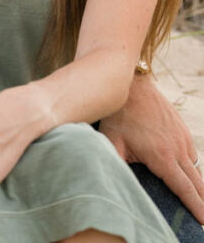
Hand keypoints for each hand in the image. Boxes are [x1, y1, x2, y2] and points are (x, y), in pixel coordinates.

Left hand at [99, 74, 203, 223]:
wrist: (132, 83)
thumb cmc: (119, 114)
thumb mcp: (111, 140)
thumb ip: (114, 163)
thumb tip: (113, 183)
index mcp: (162, 157)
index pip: (184, 189)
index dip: (196, 208)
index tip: (203, 222)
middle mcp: (177, 148)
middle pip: (197, 182)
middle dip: (202, 201)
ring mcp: (182, 137)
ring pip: (197, 168)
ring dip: (200, 185)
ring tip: (199, 199)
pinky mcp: (182, 128)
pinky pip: (193, 152)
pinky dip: (195, 167)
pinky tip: (191, 174)